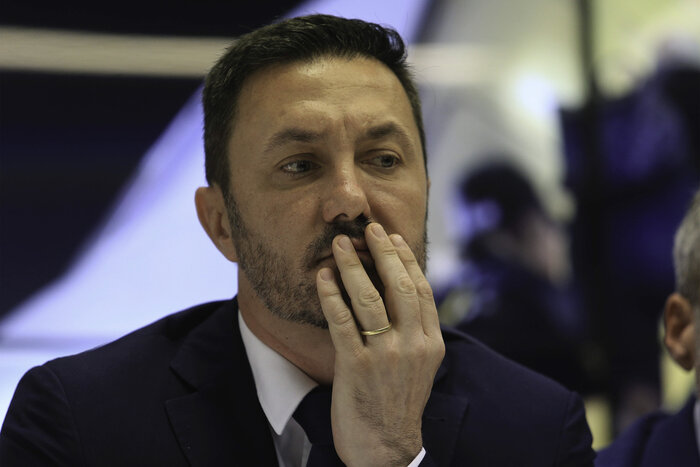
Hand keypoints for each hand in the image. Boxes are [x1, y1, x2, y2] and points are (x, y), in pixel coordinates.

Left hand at [316, 222, 444, 466]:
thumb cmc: (398, 402)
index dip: (406, 260)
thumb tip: (402, 292)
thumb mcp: (420, 366)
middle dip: (383, 253)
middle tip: (369, 228)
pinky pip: (342, 322)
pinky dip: (331, 295)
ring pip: (369, 299)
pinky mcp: (357, 367)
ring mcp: (386, 356)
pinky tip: (322, 278)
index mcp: (431, 343)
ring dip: (352, 266)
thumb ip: (416, 331)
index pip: (421, 290)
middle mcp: (413, 345)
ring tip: (339, 244)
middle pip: (399, 286)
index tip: (392, 239)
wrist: (386, 447)